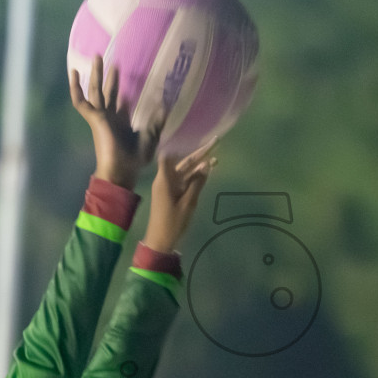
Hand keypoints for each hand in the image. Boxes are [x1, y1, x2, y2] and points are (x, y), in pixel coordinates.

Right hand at [69, 56, 162, 189]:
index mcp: (121, 122)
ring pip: (95, 90)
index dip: (123, 90)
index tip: (127, 76)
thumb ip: (157, 121)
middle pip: (107, 91)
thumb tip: (165, 105)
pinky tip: (73, 72)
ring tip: (97, 56)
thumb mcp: (151, 136)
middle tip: (110, 60)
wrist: (122, 169)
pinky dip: (75, 87)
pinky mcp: (93, 117)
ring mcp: (100, 116)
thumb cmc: (136, 158)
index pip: (120, 102)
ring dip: (95, 74)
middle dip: (108, 76)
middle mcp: (109, 117)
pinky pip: (80, 100)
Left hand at [142, 138, 216, 253]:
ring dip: (199, 165)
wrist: (160, 241)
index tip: (194, 135)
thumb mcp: (188, 204)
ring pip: (185, 171)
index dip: (181, 144)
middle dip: (198, 153)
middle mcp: (166, 179)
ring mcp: (169, 186)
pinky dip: (195, 175)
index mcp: (165, 179)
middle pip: (182, 162)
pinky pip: (184, 180)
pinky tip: (207, 171)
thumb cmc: (172, 223)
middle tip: (215, 143)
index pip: (170, 155)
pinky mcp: (172, 193)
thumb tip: (206, 165)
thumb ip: (197, 184)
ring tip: (217, 157)